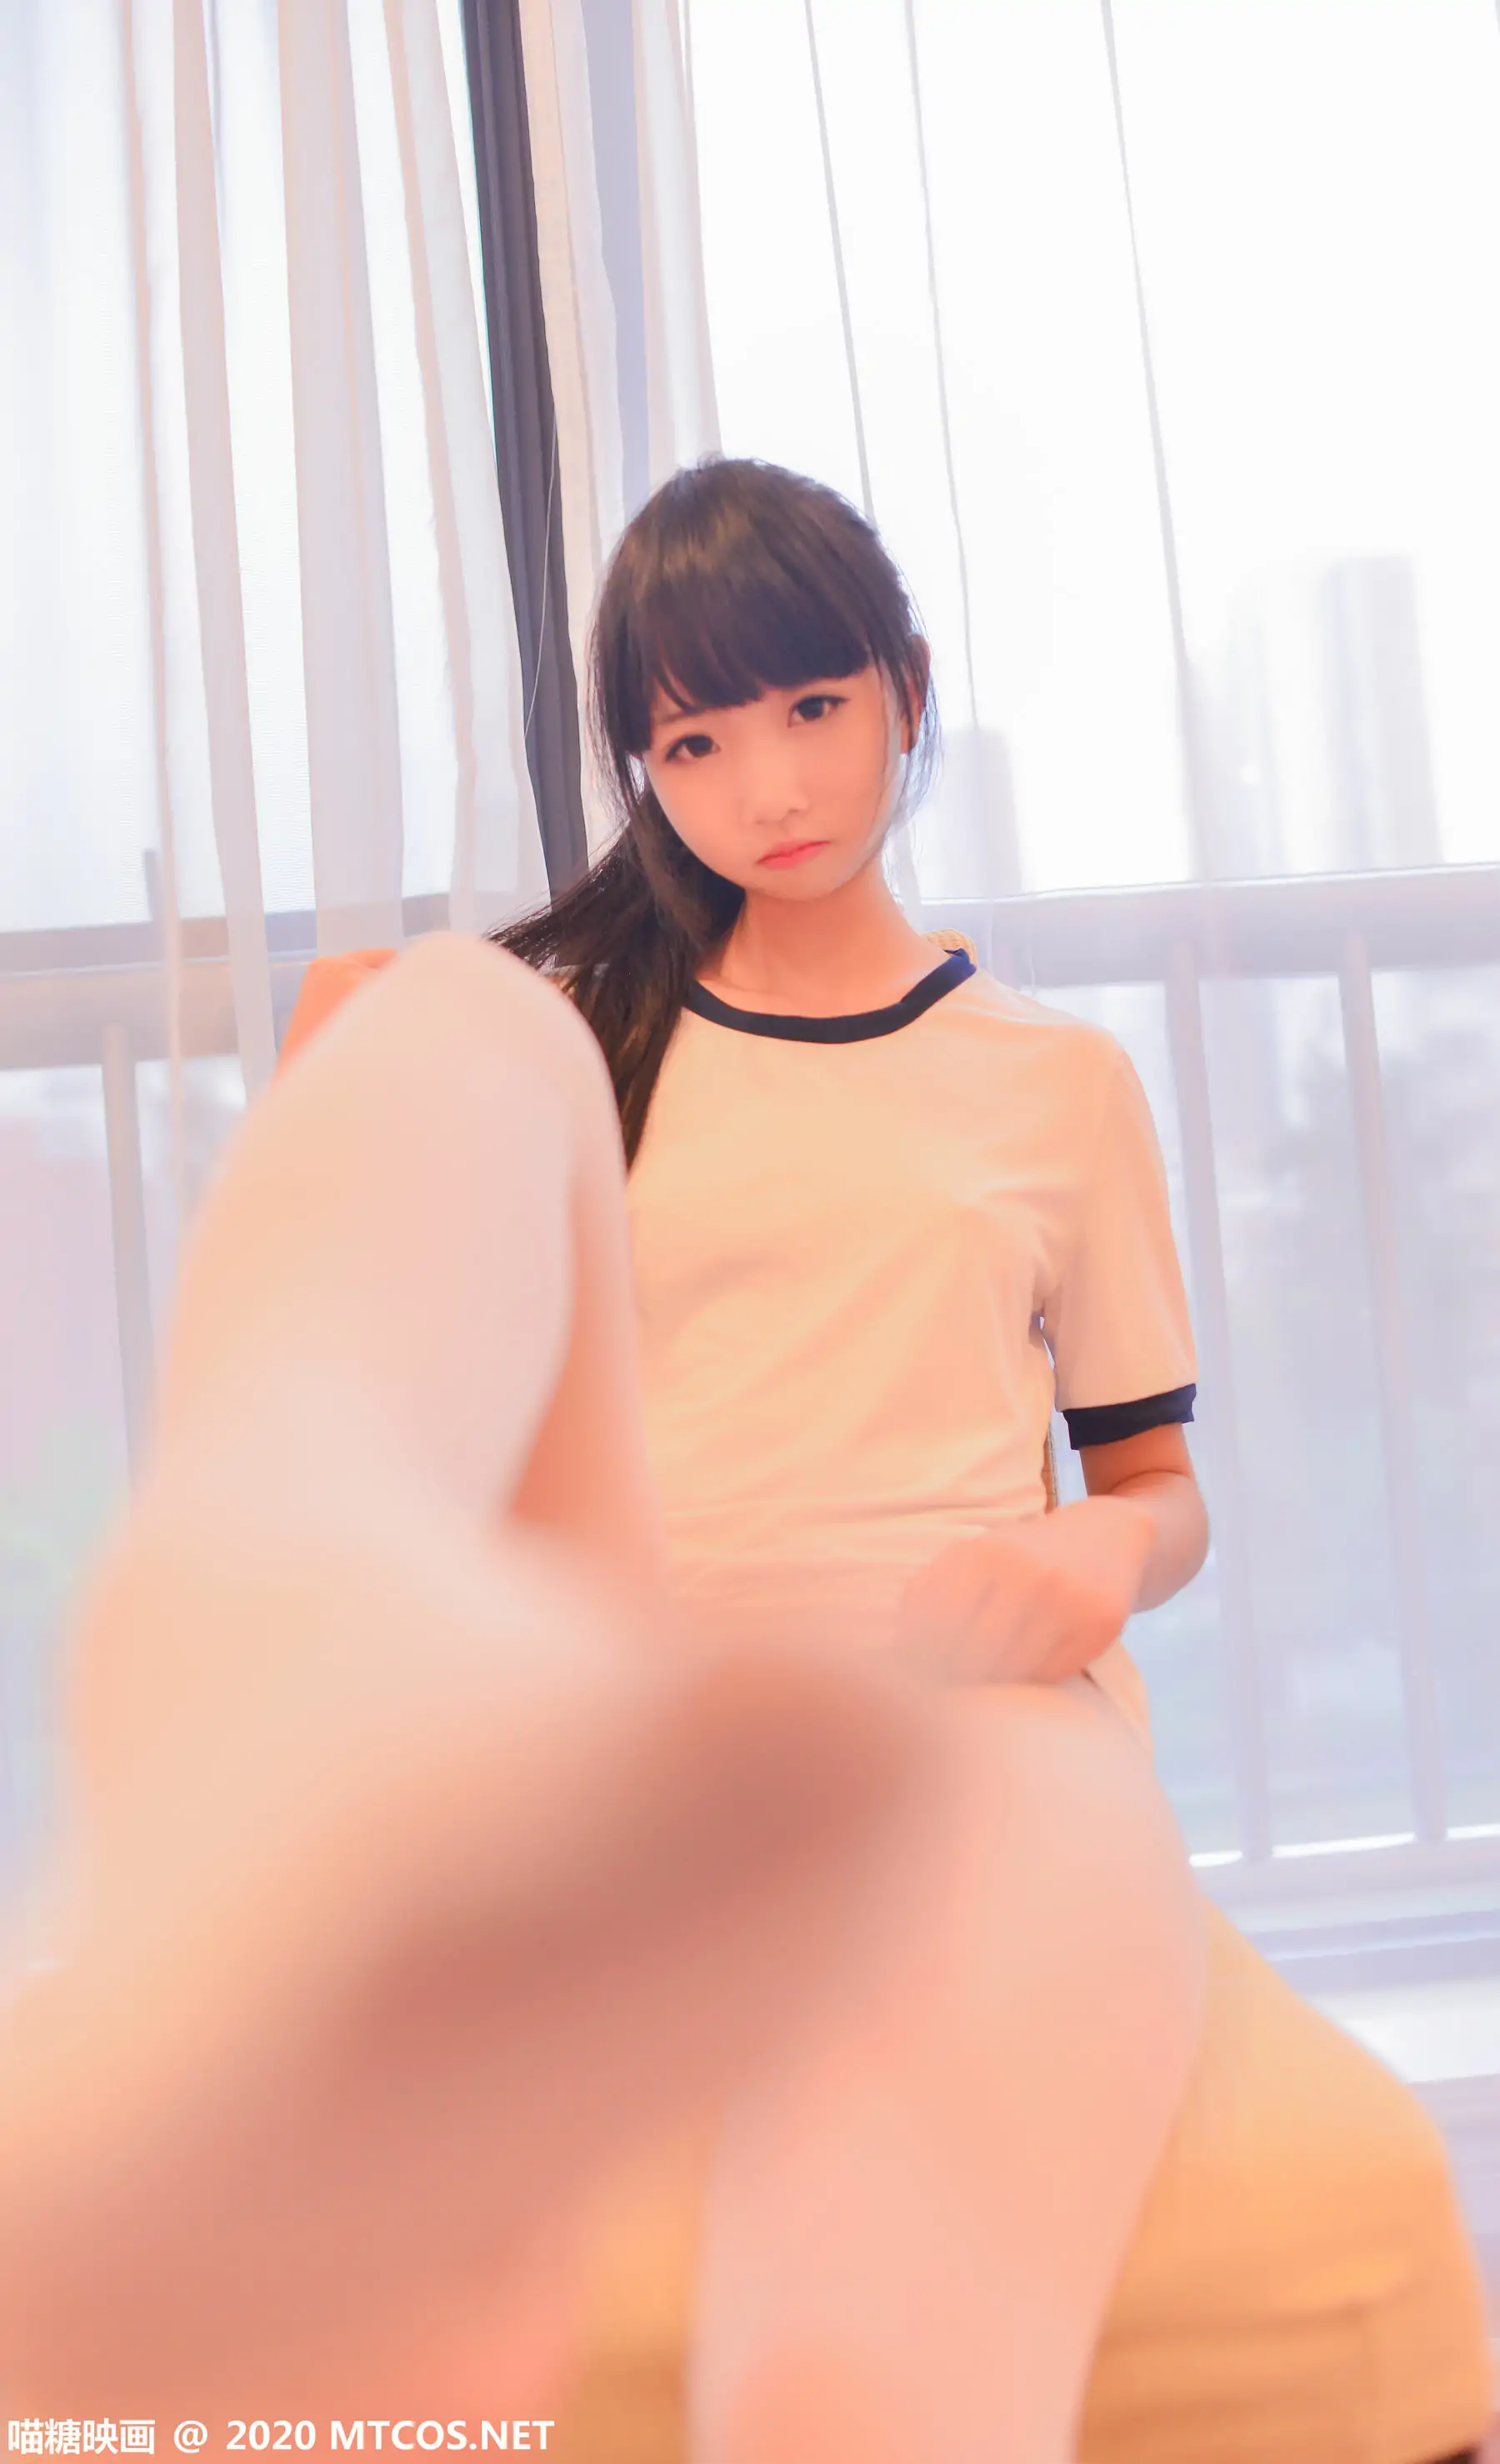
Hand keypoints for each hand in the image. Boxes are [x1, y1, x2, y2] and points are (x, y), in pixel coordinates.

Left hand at [895, 1497, 1155, 1685]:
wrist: (1109, 1536)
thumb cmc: (1022, 1556)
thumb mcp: (971, 1559)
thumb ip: (928, 1597)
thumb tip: (890, 1654)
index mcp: (981, 1556)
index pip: (933, 1630)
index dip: (917, 1664)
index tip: (912, 1680)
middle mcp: (1025, 1574)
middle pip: (970, 1657)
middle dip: (952, 1680)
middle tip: (945, 1695)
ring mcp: (1066, 1599)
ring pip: (1011, 1671)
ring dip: (991, 1685)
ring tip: (982, 1685)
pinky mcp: (1099, 1623)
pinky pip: (1051, 1675)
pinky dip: (1032, 1682)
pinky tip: (1024, 1673)